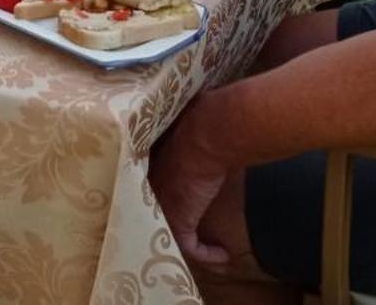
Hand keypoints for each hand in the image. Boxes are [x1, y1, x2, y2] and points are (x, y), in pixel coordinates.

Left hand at [149, 99, 231, 266]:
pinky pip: (190, 247)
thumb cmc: (203, 122)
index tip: (191, 201)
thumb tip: (204, 122)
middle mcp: (153, 187)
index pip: (156, 187)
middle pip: (158, 211)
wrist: (209, 132)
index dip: (172, 195)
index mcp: (153, 164)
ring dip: (192, 241)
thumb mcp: (193, 128)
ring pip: (172, 232)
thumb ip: (191, 132)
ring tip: (211, 247)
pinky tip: (223, 252)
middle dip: (177, 221)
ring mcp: (163, 205)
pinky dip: (207, 253)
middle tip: (197, 229)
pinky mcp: (178, 221)